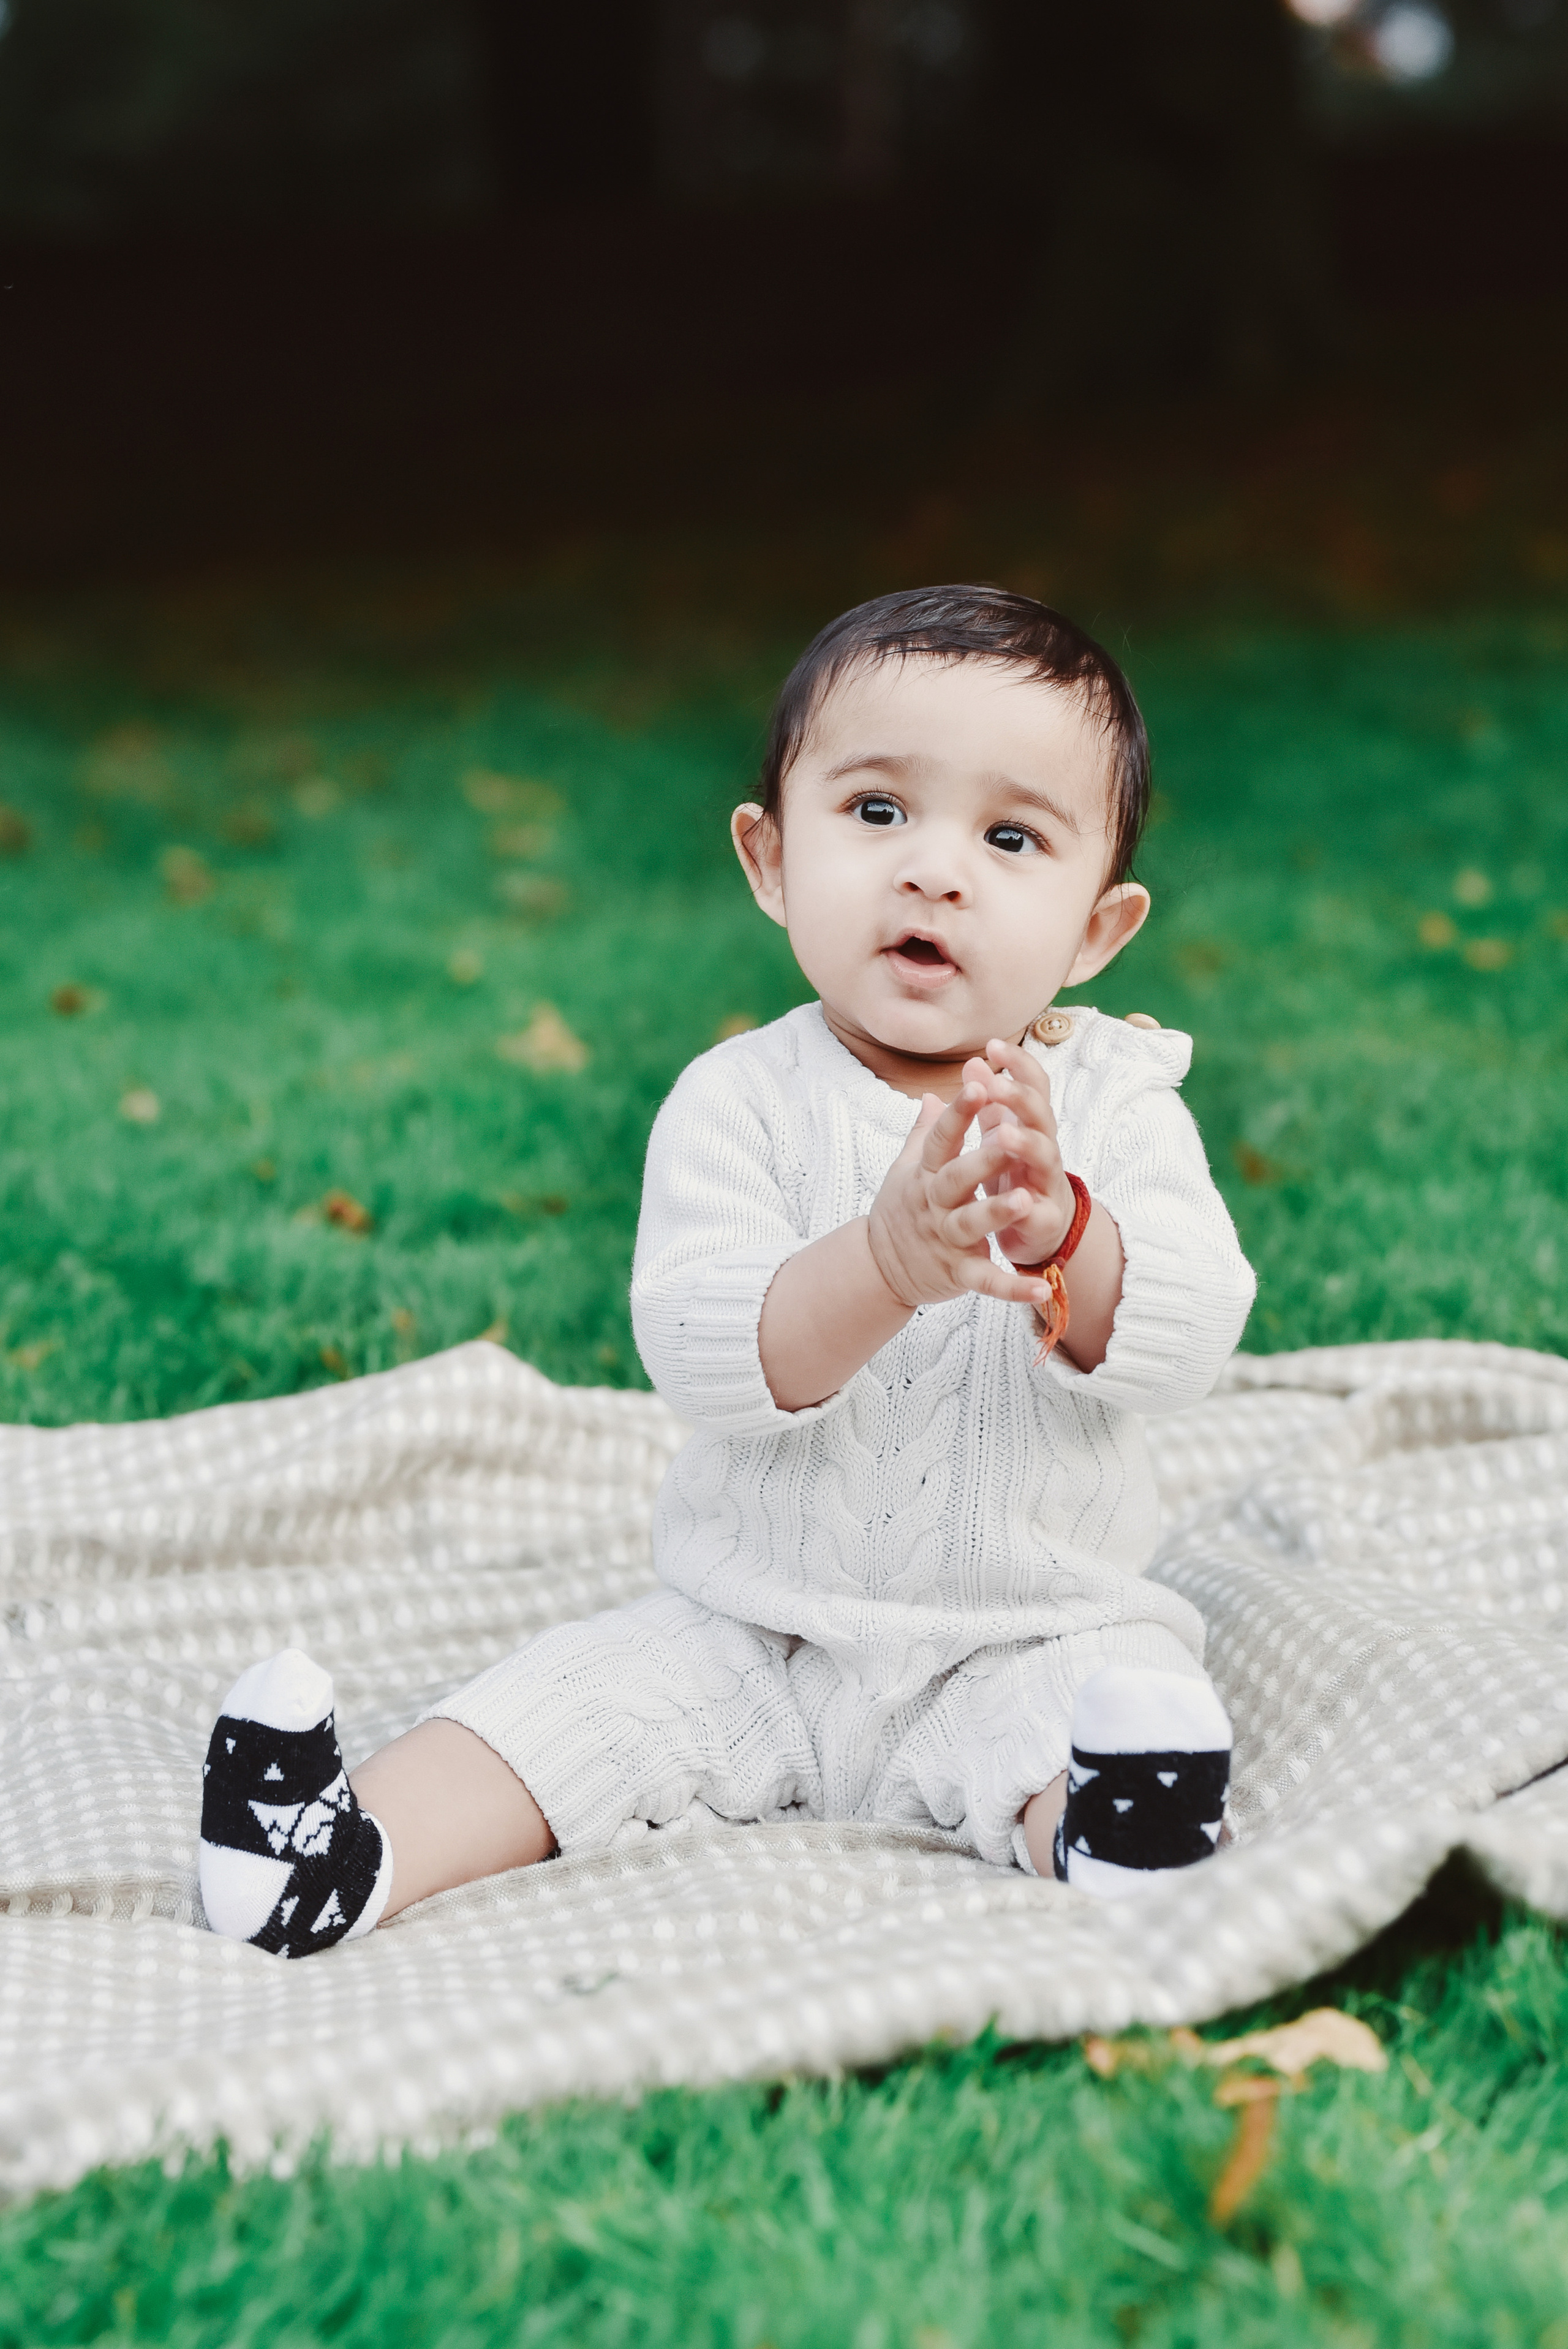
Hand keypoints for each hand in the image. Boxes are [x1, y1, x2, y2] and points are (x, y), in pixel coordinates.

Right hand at [866, 1085, 1059, 1313]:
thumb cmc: (900, 1211)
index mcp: (925, 1175)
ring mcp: (946, 1239)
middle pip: (957, 1178)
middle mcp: (934, 1205)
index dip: (958, 1113)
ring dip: (996, 1213)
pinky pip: (986, 1281)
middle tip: (1009, 1137)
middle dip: (982, 1158)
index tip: (978, 1084)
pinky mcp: (957, 1273)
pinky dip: (1012, 1288)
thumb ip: (923, 1134)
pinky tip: (1041, 1288)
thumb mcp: (905, 1171)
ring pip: (971, 1224)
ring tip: (1025, 1200)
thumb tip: (932, 1095)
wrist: (879, 1269)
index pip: (941, 1139)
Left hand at [962, 1038, 1077, 1265]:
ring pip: (1044, 1157)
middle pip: (1040, 1115)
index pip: (1032, 1086)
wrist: (1039, 1228)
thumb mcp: (1000, 1136)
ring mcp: (1047, 1182)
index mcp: (1030, 1125)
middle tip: (995, 1086)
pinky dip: (1031, 1208)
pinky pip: (1039, 1212)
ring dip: (1027, 1144)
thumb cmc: (1016, 1174)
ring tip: (1003, 1134)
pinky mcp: (1045, 1218)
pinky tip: (1021, 1203)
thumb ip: (989, 1103)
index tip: (993, 1044)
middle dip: (1020, 1098)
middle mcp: (1044, 1148)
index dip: (1018, 1065)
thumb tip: (974, 1062)